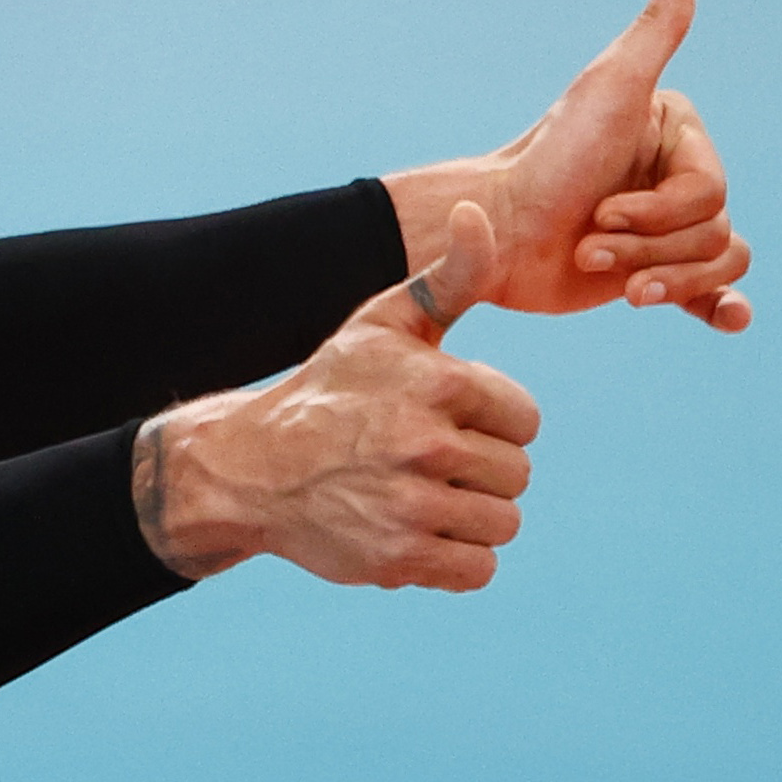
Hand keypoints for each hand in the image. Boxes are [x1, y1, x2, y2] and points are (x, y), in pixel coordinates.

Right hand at [133, 201, 539, 590]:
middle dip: (483, 468)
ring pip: (503, 524)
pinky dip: (457, 559)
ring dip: (472, 515)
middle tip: (432, 459)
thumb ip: (450, 275)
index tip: (450, 417)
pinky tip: (420, 530)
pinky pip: (478, 570)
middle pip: (517, 474)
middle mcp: (425, 442)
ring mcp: (411, 504)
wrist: (256, 464)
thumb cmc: (334, 386)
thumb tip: (478, 211)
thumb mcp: (385, 320)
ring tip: (425, 493)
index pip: (525, 418)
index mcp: (434, 380)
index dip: (494, 420)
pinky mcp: (399, 558)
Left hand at [386, 0, 752, 332]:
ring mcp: (667, 226)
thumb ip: (653, 28)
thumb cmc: (549, 160)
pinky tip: (728, 318)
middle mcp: (675, 174)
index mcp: (676, 133)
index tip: (599, 208)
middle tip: (588, 244)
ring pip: (717, 263)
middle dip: (649, 250)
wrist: (498, 235)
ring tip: (604, 277)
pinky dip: (724, 305)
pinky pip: (715, 292)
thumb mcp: (609, 90)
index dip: (658, 213)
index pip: (710, 192)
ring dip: (658, 279)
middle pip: (716, 231)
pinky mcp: (655, 272)